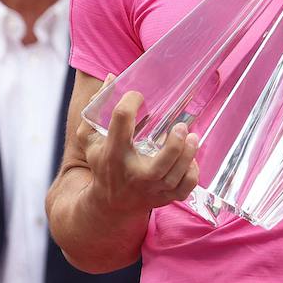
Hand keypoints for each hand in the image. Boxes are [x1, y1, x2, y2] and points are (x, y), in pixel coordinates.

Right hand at [85, 81, 200, 216]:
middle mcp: (134, 175)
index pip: (121, 123)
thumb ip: (96, 109)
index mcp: (113, 154)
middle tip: (181, 126)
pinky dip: (192, 172)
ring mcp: (152, 190)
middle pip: (160, 165)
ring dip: (188, 153)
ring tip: (192, 137)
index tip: (138, 95)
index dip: (130, 102)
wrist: (109, 205)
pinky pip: (185, 188)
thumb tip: (111, 78)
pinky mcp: (165, 198)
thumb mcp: (90, 139)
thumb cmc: (103, 164)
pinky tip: (190, 158)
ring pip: (177, 175)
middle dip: (174, 145)